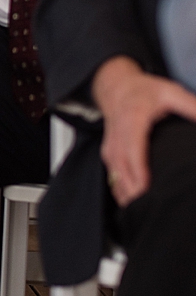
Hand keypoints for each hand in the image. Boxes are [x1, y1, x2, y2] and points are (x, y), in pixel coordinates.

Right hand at [92, 56, 195, 205]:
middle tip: (144, 208)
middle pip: (121, 165)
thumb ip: (191, 106)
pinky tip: (128, 200)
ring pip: (114, 171)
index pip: (133, 147)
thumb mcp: (171, 91)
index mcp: (133, 118)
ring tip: (137, 209)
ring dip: (124, 191)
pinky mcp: (109, 149)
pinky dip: (118, 187)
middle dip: (131, 187)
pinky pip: (112, 171)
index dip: (138, 169)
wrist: (115, 86)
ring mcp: (111, 142)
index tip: (145, 187)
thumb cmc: (144, 90)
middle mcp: (118, 133)